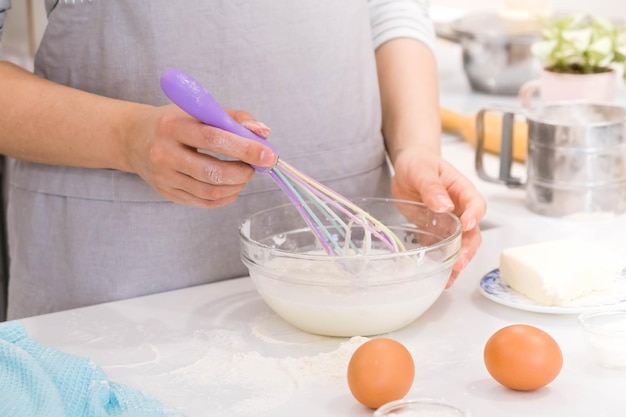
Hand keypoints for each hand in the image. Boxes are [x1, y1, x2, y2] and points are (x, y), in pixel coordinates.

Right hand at [125, 104, 276, 206]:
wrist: (133, 138)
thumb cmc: (174, 122)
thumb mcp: (199, 110)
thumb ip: (234, 118)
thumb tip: (263, 132)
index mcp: (174, 126)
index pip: (214, 138)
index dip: (245, 148)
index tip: (268, 154)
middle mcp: (165, 152)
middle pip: (212, 171)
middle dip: (243, 172)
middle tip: (256, 167)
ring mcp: (164, 176)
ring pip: (209, 191)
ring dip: (236, 186)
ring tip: (244, 175)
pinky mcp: (166, 193)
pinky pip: (203, 202)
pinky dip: (225, 197)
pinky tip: (232, 187)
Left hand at [390, 147, 486, 287]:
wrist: (408, 167)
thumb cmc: (419, 163)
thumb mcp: (422, 170)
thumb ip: (432, 186)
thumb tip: (444, 204)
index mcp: (461, 190)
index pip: (475, 204)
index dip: (475, 216)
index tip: (468, 225)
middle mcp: (460, 209)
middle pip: (472, 232)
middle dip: (468, 248)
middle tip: (460, 261)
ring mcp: (449, 223)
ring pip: (460, 245)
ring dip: (457, 261)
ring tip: (450, 277)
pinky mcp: (435, 232)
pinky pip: (442, 249)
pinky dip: (442, 263)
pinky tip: (440, 277)